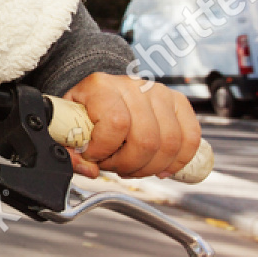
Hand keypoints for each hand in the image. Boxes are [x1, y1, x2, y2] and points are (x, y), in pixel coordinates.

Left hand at [62, 72, 200, 179]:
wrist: (101, 91)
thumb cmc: (85, 111)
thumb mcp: (67, 126)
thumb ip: (70, 151)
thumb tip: (89, 170)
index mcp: (101, 87)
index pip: (116, 123)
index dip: (105, 149)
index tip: (94, 156)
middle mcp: (133, 86)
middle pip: (146, 138)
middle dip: (129, 165)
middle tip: (116, 167)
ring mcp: (159, 92)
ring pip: (169, 142)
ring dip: (151, 166)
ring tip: (134, 167)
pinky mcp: (178, 101)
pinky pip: (190, 136)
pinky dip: (179, 160)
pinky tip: (162, 169)